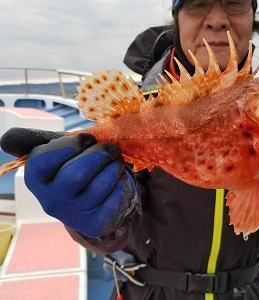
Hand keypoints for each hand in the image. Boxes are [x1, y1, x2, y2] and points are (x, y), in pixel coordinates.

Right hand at [1, 128, 135, 237]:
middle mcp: (50, 201)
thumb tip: (7, 140)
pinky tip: (117, 181)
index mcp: (35, 179)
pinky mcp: (95, 224)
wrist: (91, 200)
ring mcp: (73, 215)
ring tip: (115, 162)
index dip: (73, 144)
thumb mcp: (55, 150)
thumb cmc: (72, 166)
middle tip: (110, 149)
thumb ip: (34, 141)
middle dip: (100, 154)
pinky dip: (121, 184)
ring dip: (114, 167)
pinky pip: (115, 198)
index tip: (87, 140)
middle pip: (77, 174)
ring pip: (101, 184)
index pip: (44, 160)